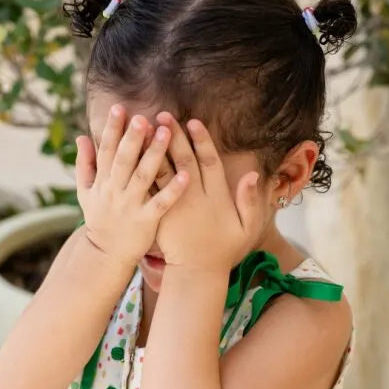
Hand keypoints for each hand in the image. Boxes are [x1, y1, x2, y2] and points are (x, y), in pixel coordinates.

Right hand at [75, 105, 188, 266]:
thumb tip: (82, 137)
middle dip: (133, 138)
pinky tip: (186, 175)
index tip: (120, 108)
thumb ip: (85, 164)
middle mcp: (115, 191)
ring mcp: (131, 206)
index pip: (107, 151)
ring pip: (143, 176)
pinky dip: (173, 190)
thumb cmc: (99, 218)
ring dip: (154, 155)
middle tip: (143, 117)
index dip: (112, 130)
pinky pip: (161, 203)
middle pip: (124, 160)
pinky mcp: (146, 221)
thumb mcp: (85, 191)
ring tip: (166, 133)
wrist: (105, 254)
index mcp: (102, 182)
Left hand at [153, 114, 264, 271]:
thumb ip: (250, 200)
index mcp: (216, 197)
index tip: (192, 121)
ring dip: (153, 149)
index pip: (208, 162)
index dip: (201, 141)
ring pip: (163, 172)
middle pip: (182, 161)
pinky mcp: (160, 214)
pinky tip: (134, 156)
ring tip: (144, 129)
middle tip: (162, 115)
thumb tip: (253, 174)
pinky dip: (143, 171)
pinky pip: (151, 189)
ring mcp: (175, 205)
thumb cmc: (224, 249)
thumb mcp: (246, 228)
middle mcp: (194, 197)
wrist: (196, 273)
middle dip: (173, 137)